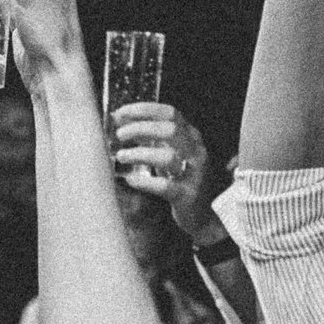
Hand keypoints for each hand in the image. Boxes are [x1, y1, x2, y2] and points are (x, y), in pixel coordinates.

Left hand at [109, 103, 216, 232]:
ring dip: (140, 154)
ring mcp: (195, 173)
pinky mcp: (187, 195)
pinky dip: (145, 182)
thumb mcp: (169, 151)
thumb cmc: (181, 178)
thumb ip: (150, 136)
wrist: (204, 214)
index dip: (144, 110)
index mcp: (191, 136)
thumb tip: (120, 120)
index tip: (120, 113)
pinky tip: (130, 179)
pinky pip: (165, 186)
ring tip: (121, 156)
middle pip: (170, 129)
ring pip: (168, 156)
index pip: (170, 113)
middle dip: (140, 128)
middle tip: (119, 135)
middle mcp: (196, 151)